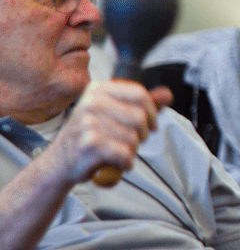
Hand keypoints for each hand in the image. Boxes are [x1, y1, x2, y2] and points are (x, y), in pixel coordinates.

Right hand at [40, 81, 171, 183]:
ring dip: (131, 151)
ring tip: (115, 153)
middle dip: (141, 135)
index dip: (151, 112)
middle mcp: (91, 102)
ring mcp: (88, 122)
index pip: (140, 94)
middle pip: (140, 117)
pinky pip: (125, 154)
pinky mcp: (90, 143)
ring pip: (134, 138)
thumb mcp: (112, 115)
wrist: (58, 163)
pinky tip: (115, 164)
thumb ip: (140, 105)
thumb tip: (168, 95)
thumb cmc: (89, 137)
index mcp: (97, 90)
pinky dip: (126, 163)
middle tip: (128, 142)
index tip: (150, 125)